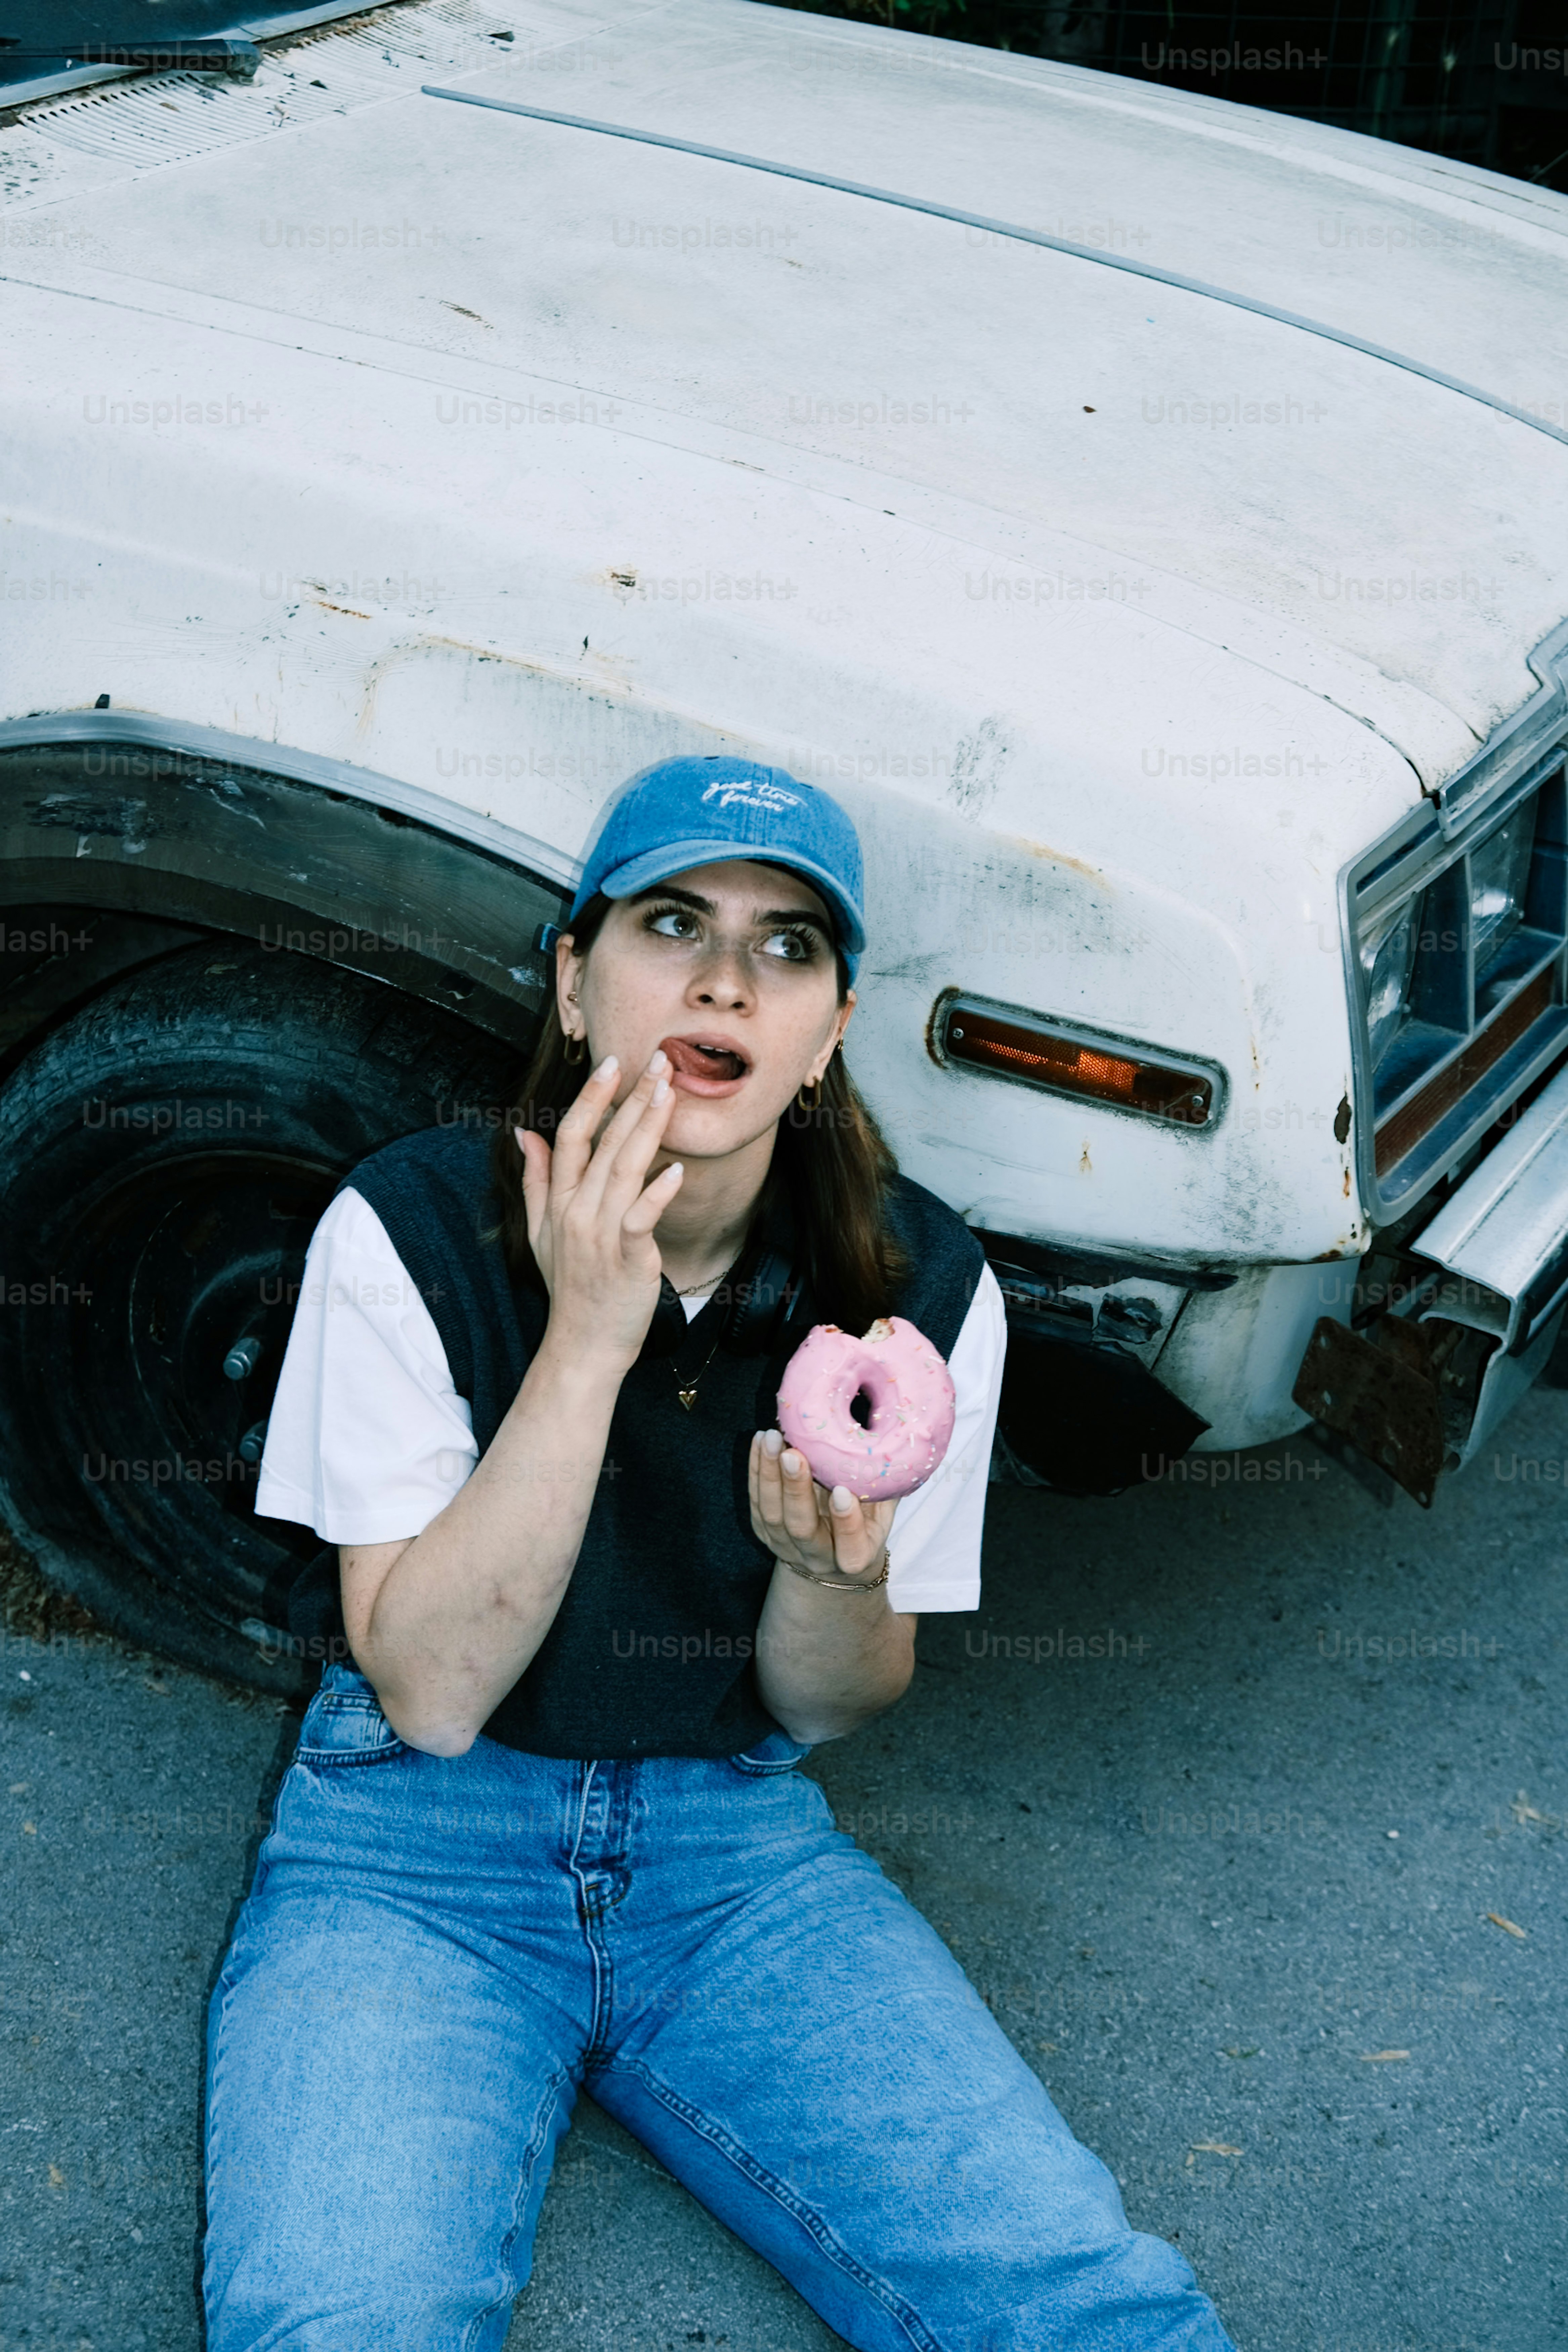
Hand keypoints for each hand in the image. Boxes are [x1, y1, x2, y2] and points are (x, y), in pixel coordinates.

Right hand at [514, 1051, 682, 1371]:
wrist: (583, 1343)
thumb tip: (523, 1133)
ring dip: (647, 1128)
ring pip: (624, 1170)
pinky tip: (675, 1171)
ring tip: (668, 1092)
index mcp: (558, 1201)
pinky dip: (657, 1194)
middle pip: (604, 1143)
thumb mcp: (539, 1231)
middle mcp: (576, 1211)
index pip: (571, 1135)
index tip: (612, 1062)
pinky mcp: (628, 1259)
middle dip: (632, 1098)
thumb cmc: (570, 1285)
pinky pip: (641, 1220)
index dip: (591, 1096)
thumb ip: (535, 1179)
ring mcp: (600, 1234)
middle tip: (660, 1060)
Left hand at [748, 1429, 895, 1583]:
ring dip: (769, 1474)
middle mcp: (817, 1557)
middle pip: (801, 1528)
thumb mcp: (883, 1516)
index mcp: (854, 1558)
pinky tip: (759, 1442)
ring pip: (772, 1515)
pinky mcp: (764, 1533)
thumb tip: (901, 1444)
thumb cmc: (867, 1528)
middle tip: (793, 1453)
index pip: (850, 1548)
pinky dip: (756, 1471)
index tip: (843, 1491)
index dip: (847, 1522)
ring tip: (771, 1438)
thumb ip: (886, 1489)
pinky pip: (755, 1502)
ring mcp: (785, 1547)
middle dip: (795, 1490)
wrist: (832, 1563)